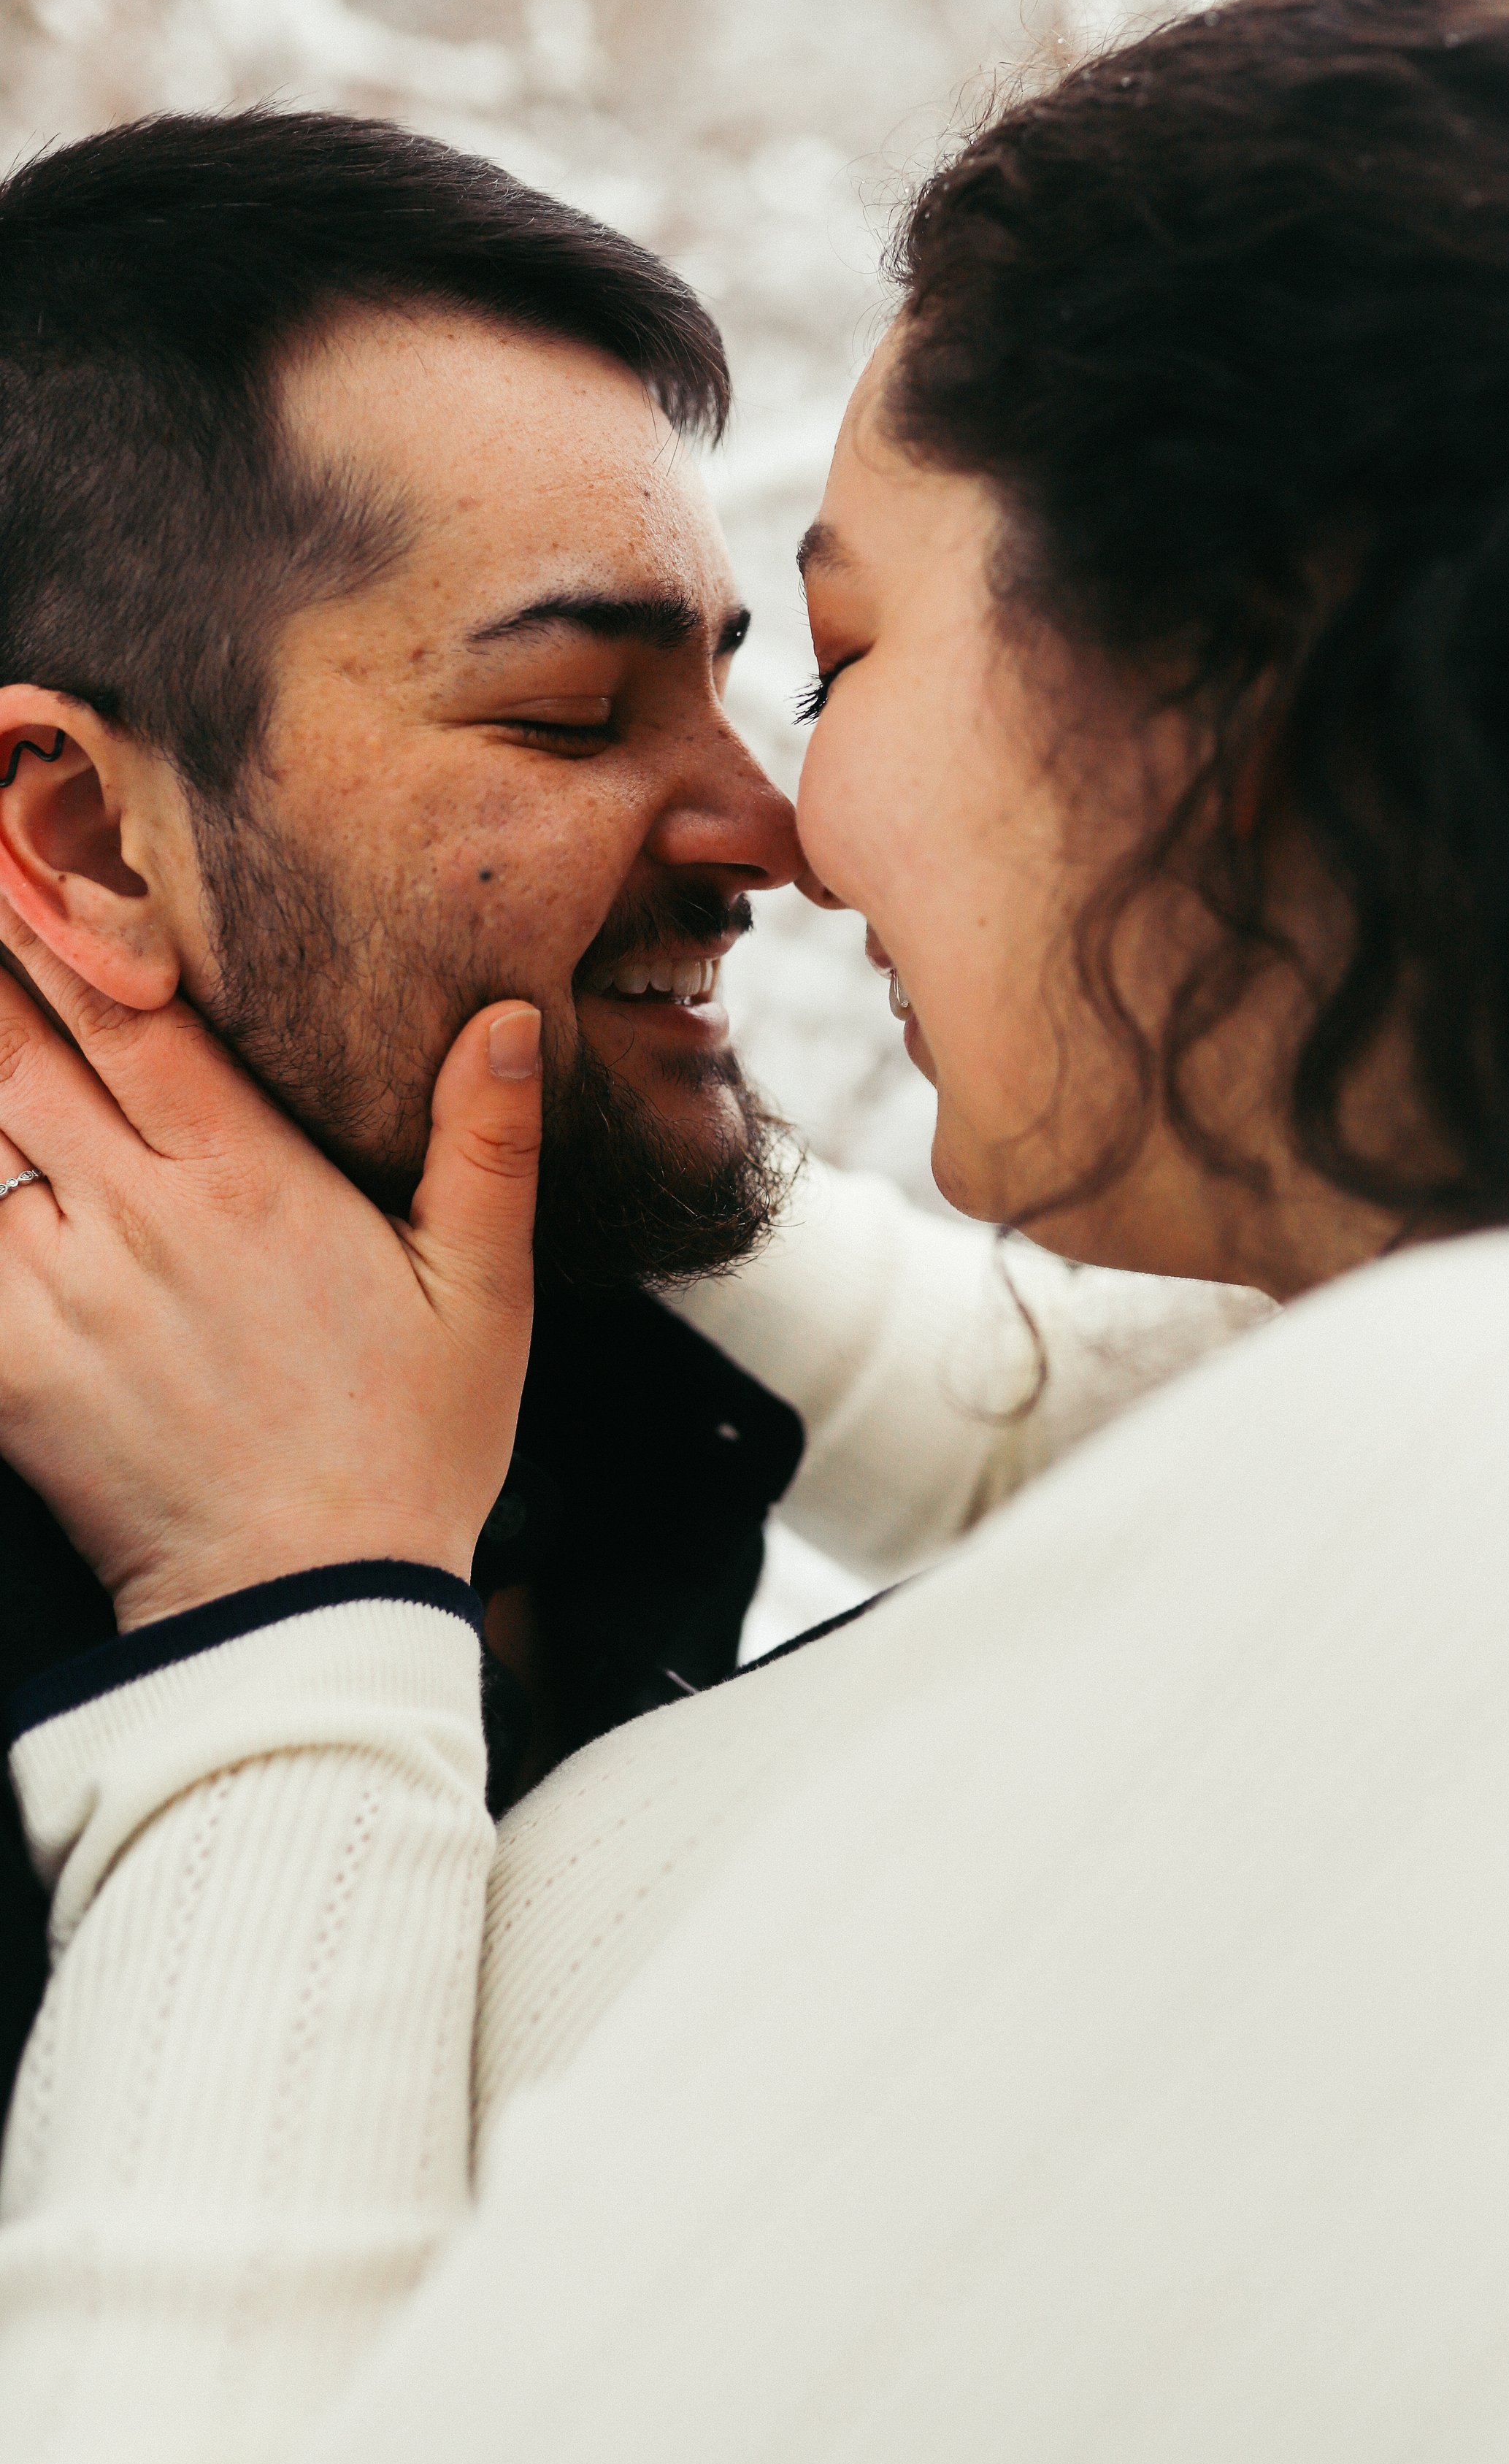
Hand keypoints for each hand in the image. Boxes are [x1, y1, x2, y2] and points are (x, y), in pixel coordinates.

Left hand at [0, 905, 540, 1630]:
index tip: (28, 857)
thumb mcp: (484, 1295)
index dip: (67, 922)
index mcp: (248, 1179)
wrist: (308, 1607)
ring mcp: (61, 1291)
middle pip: (17, 1048)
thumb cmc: (407, 1448)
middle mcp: (139, 1215)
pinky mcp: (10, 1367)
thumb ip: (488, 1147)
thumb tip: (504, 1020)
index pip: (127, 1012)